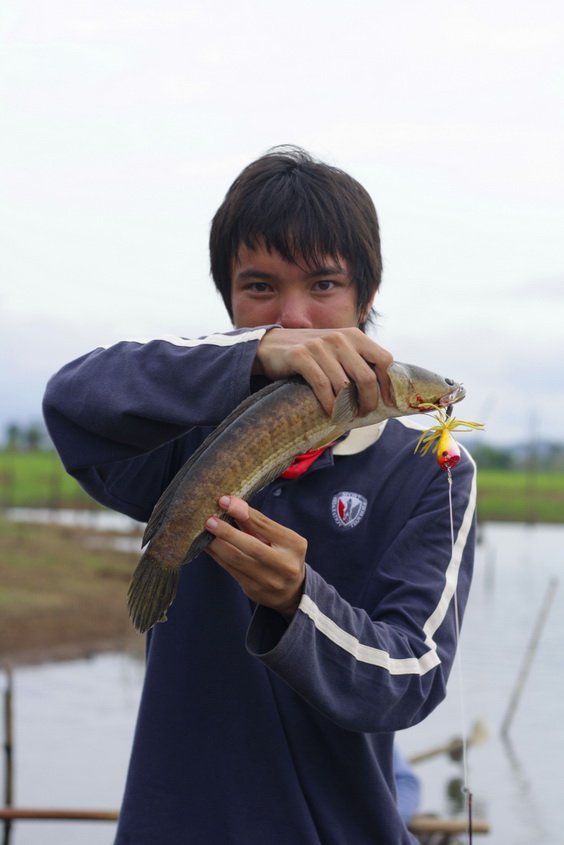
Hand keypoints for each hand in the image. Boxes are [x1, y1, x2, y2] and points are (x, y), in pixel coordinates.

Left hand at [205, 496, 305, 620]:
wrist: (290, 590)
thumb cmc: (282, 554)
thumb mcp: (278, 536)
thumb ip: (256, 522)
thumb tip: (230, 503)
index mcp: (294, 545)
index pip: (264, 525)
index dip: (243, 512)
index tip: (224, 501)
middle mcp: (285, 565)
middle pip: (251, 546)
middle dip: (227, 532)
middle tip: (209, 521)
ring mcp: (269, 581)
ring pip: (236, 560)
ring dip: (216, 544)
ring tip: (203, 532)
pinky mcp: (253, 590)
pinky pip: (230, 569)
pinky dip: (216, 555)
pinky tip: (207, 546)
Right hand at [253, 327, 392, 416]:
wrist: (271, 346)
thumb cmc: (310, 354)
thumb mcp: (337, 351)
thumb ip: (357, 361)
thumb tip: (381, 389)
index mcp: (354, 335)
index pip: (384, 359)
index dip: (389, 384)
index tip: (388, 402)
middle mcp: (339, 338)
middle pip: (367, 377)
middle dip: (368, 401)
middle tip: (363, 413)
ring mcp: (319, 346)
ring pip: (345, 385)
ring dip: (347, 406)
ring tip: (346, 415)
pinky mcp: (300, 356)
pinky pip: (322, 385)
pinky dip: (329, 403)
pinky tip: (330, 412)